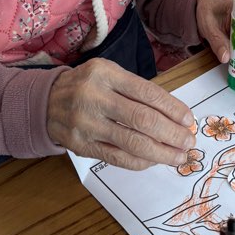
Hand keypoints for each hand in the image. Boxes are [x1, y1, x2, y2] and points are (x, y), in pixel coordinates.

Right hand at [46, 58, 195, 169]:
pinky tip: (154, 160)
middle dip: (171, 133)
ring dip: (161, 152)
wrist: (46, 101)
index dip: (172, 108)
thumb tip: (175, 114)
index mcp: (105, 73)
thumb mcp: (108, 74)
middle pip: (142, 119)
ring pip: (132, 142)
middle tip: (188, 141)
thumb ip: (137, 90)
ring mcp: (86, 123)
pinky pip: (117, 158)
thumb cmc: (87, 86)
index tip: (188, 119)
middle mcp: (94, 96)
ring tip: (178, 156)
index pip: (147, 92)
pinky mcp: (81, 145)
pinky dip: (140, 161)